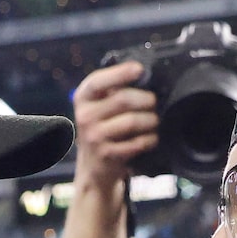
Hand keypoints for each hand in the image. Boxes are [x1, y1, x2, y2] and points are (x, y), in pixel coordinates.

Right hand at [71, 60, 156, 197]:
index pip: (98, 81)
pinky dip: (150, 139)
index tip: (139, 69)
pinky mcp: (107, 154)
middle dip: (146, 99)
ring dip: (150, 120)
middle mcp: (85, 116)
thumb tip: (143, 75)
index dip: (121, 73)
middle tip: (153, 103)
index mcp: (83, 98)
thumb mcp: (99, 106)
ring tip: (153, 122)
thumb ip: (114, 90)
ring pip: (132, 121)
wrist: (94, 167)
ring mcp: (94, 137)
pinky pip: (137, 142)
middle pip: (123, 99)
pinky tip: (150, 138)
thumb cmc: (103, 129)